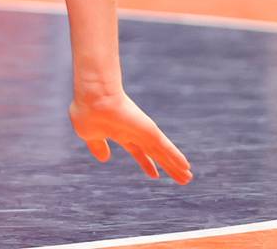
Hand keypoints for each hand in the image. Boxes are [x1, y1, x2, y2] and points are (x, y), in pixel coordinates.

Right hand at [68, 89, 191, 184]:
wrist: (94, 99)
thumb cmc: (88, 112)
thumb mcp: (88, 134)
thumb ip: (97, 146)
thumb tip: (104, 158)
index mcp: (119, 134)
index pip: (137, 151)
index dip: (146, 163)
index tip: (154, 175)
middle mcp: (134, 134)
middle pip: (155, 154)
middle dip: (167, 167)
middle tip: (181, 178)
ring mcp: (144, 132)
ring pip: (164, 153)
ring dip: (176, 166)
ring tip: (188, 178)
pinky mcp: (150, 131)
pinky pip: (166, 147)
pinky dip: (175, 157)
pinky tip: (185, 166)